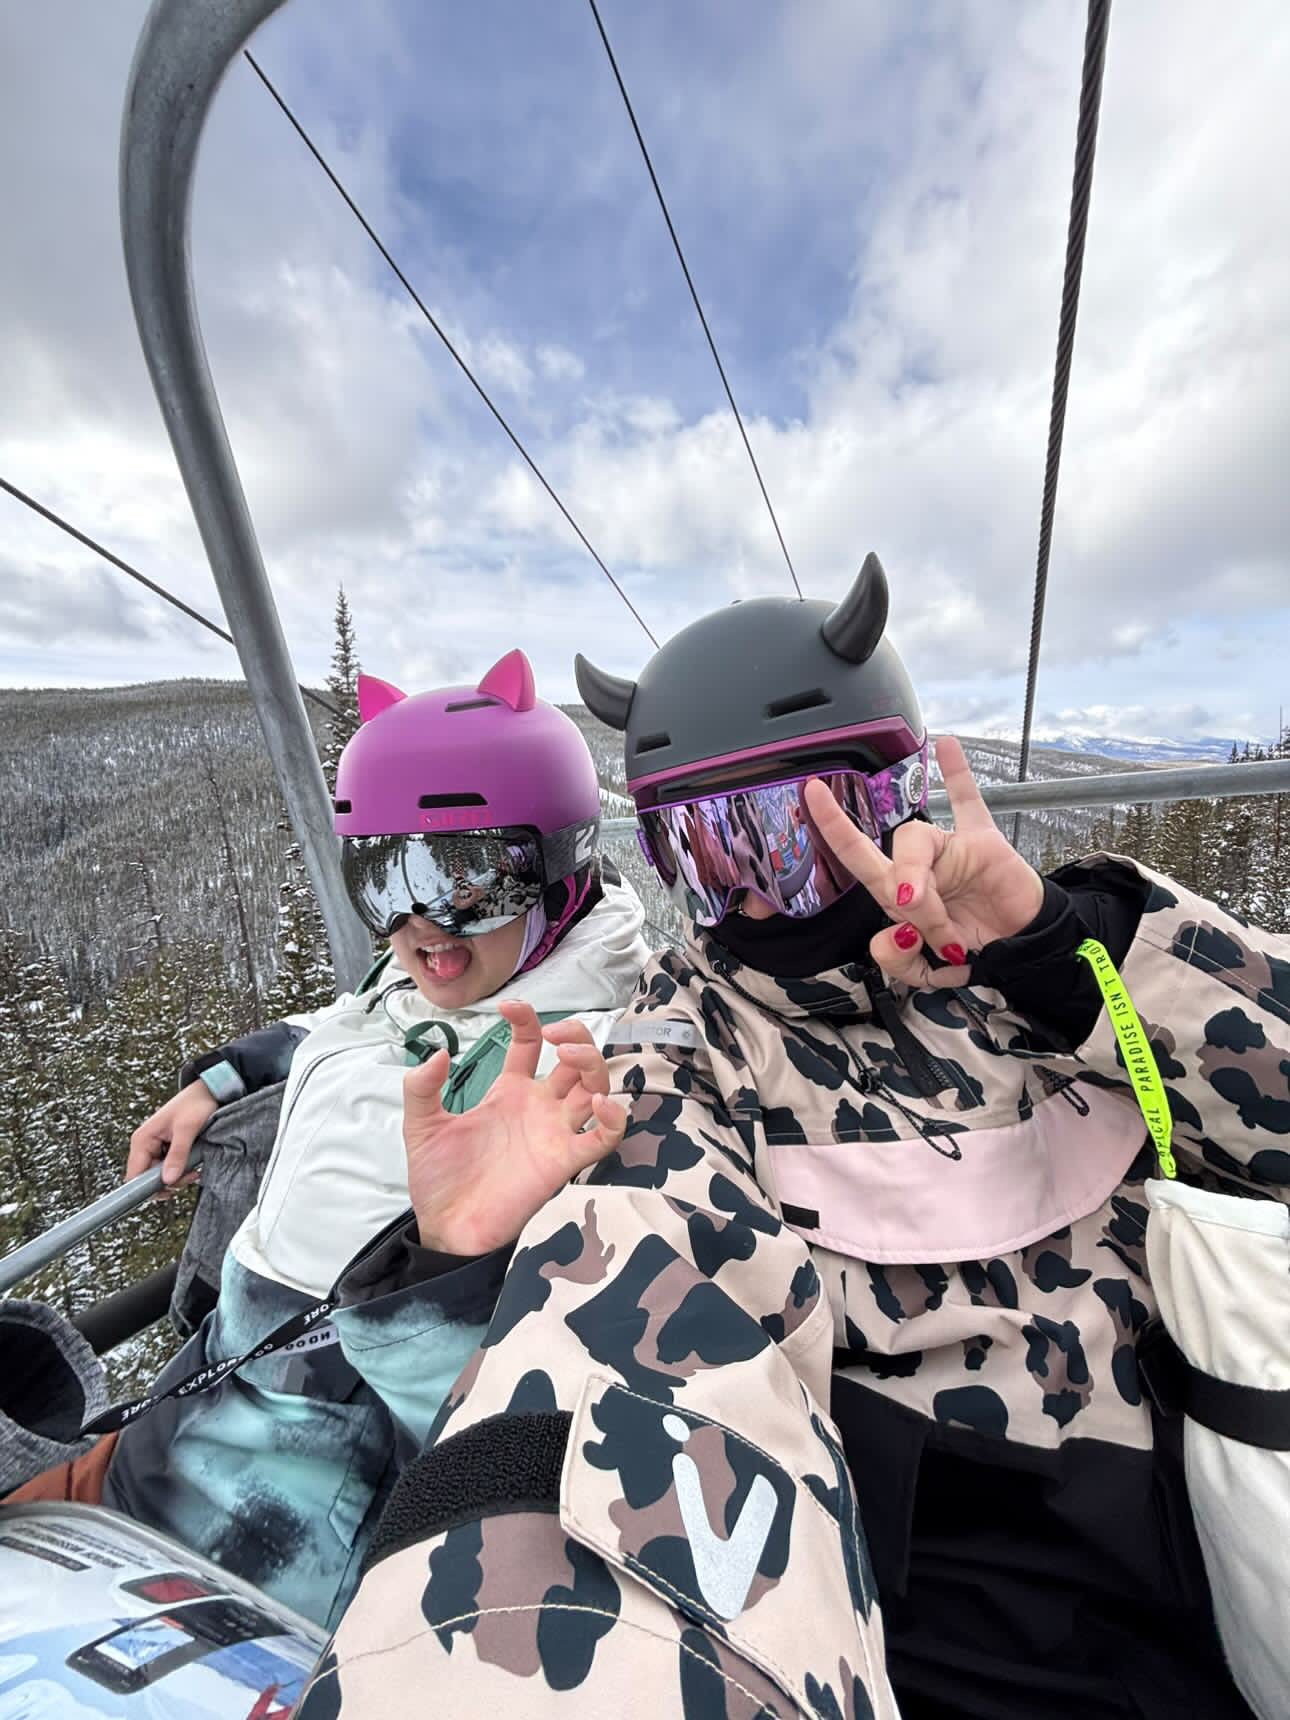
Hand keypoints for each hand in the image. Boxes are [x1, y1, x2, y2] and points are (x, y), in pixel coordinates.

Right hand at [126, 1080, 216, 1186]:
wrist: (209, 1090)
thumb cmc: (196, 1103)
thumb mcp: (187, 1129)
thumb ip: (177, 1155)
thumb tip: (167, 1180)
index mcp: (142, 1139)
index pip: (134, 1175)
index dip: (148, 1188)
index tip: (170, 1189)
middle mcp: (145, 1144)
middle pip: (147, 1179)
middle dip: (169, 1182)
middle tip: (190, 1175)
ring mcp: (155, 1147)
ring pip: (160, 1175)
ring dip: (178, 1177)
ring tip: (195, 1170)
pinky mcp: (167, 1148)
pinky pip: (169, 1168)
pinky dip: (181, 1170)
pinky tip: (193, 1166)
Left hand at [402, 1000, 626, 1255]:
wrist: (444, 1227)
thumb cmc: (437, 1179)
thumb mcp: (421, 1125)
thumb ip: (422, 1088)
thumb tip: (438, 1052)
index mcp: (508, 1091)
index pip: (530, 1044)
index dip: (527, 1020)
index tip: (509, 1008)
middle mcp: (538, 1107)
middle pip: (576, 1060)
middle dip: (576, 1038)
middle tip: (556, 1036)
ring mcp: (554, 1133)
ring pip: (595, 1089)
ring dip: (593, 1066)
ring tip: (570, 1056)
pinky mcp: (563, 1163)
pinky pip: (603, 1139)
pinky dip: (613, 1119)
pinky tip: (598, 1105)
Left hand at [804, 735, 1044, 988]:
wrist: (1019, 949)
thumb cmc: (970, 950)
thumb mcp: (926, 972)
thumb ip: (899, 960)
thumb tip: (894, 931)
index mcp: (896, 893)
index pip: (857, 858)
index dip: (833, 829)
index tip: (811, 794)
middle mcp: (917, 866)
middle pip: (888, 857)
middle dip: (897, 882)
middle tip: (910, 905)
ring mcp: (948, 849)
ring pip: (921, 842)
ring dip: (929, 886)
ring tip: (947, 926)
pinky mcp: (984, 842)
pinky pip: (969, 802)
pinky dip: (957, 774)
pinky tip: (945, 746)